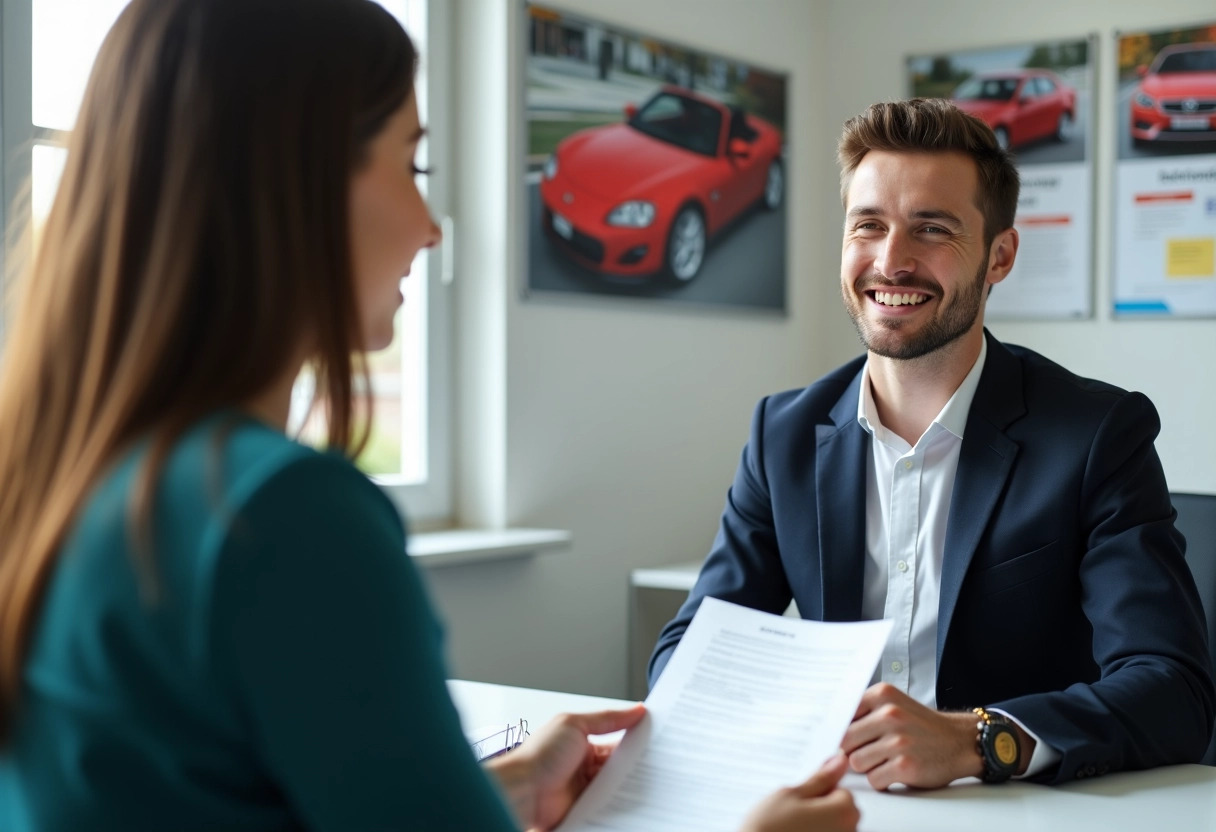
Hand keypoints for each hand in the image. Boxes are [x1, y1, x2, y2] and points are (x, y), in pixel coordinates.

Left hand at [485, 704, 645, 830]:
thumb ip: (607, 718)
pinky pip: (608, 808)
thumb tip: (636, 710)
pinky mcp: (585, 810)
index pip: (617, 743)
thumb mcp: (574, 724)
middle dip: (636, 768)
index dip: (636, 743)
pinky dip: (618, 806)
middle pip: (620, 768)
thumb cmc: (538, 755)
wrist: (522, 790)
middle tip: (659, 767)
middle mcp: (585, 768)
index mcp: (583, 745)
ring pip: (617, 789)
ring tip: (648, 785)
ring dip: (628, 787)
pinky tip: (629, 802)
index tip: (658, 742)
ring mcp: (585, 791)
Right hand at [740, 752, 858, 831]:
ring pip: (833, 826)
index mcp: (843, 812)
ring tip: (791, 828)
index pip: (842, 790)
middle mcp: (850, 831)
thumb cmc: (769, 829)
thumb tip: (839, 761)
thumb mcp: (791, 794)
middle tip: (793, 813)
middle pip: (842, 810)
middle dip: (821, 808)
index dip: (819, 791)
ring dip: (817, 825)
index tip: (801, 798)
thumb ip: (819, 778)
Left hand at [840, 683, 980, 789]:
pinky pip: (873, 779)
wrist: (960, 742)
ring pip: (856, 762)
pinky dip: (881, 780)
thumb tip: (829, 730)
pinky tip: (895, 770)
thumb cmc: (921, 726)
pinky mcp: (905, 765)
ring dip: (867, 766)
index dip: (840, 730)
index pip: (841, 715)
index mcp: (882, 695)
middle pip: (844, 741)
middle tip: (870, 751)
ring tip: (886, 760)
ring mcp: (898, 740)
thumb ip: (863, 712)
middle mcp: (890, 714)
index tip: (846, 737)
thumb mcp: (893, 704)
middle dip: (852, 751)